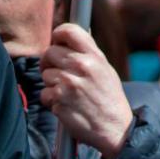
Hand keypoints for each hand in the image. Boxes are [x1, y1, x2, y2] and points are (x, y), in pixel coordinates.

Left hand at [40, 23, 133, 158]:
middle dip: (50, 63)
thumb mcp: (106, 70)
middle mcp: (82, 66)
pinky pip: (44, 94)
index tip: (57, 43)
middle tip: (59, 73)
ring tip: (69, 93)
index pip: (69, 31)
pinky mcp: (59, 100)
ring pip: (45, 75)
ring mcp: (69, 83)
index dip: (58, 35)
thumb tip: (67, 40)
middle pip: (50, 52)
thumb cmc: (109, 98)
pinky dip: (51, 101)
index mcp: (95, 56)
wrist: (115, 127)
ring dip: (52, 84)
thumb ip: (88, 55)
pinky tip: (66, 104)